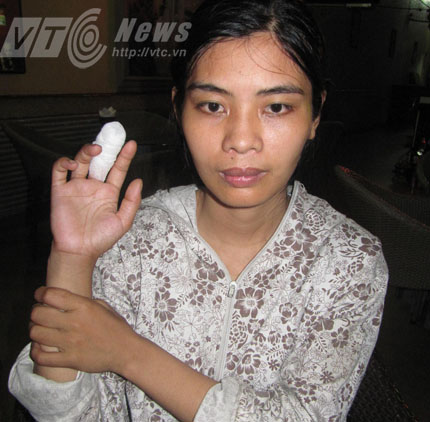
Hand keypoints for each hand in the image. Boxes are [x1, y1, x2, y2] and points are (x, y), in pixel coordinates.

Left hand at [30, 287, 135, 374]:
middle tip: (40, 313)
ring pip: (36, 334)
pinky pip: (41, 357)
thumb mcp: (103, 306)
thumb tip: (63, 299)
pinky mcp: (69, 360)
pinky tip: (40, 347)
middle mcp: (74, 323)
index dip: (41, 293)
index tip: (40, 295)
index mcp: (83, 307)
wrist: (126, 351)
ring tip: (40, 329)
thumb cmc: (116, 327)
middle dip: (35, 311)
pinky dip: (36, 351)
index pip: (51, 295)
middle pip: (38, 314)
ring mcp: (70, 343)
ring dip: (35, 329)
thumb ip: (83, 301)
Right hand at [50, 141, 141, 259]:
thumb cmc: (100, 239)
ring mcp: (76, 187)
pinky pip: (59, 172)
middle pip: (99, 161)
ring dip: (87, 152)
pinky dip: (64, 163)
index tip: (132, 145)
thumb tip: (138, 182)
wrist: (79, 251)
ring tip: (96, 149)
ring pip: (81, 162)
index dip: (125, 157)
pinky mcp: (60, 191)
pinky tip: (73, 164)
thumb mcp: (123, 221)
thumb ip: (131, 202)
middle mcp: (93, 187)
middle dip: (106, 149)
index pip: (118, 170)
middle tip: (112, 139)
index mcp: (108, 192)